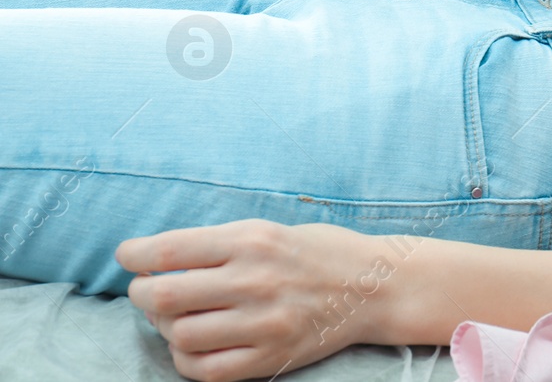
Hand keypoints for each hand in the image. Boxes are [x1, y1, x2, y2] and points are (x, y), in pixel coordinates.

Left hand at [118, 220, 396, 381]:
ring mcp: (263, 323)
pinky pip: (205, 370)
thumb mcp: (270, 231)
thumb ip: (219, 245)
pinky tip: (194, 344)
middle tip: (147, 291)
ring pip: (180, 335)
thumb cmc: (319, 252)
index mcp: (253, 240)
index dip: (135, 254)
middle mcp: (255, 280)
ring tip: (177, 317)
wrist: (377, 285)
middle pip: (165, 295)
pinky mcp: (271, 357)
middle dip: (141, 294)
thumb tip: (157, 261)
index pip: (170, 249)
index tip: (128, 256)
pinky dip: (186, 358)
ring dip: (166, 327)